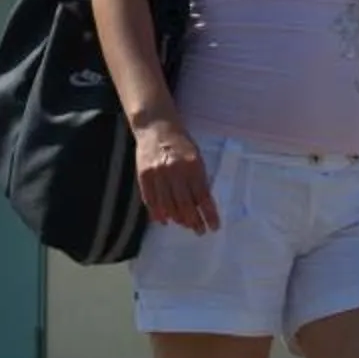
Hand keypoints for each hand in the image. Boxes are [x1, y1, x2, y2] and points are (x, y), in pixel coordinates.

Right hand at [134, 117, 219, 231]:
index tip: (214, 226)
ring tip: (185, 225)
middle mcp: (175, 170)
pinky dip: (157, 213)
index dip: (209, 214)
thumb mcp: (196, 156)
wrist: (156, 126)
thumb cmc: (180, 142)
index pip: (202, 195)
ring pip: (168, 205)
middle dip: (194, 221)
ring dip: (178, 219)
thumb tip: (201, 205)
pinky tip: (164, 220)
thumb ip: (199, 178)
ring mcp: (158, 173)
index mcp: (192, 164)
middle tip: (200, 231)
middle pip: (185, 204)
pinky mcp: (144, 175)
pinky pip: (151, 200)